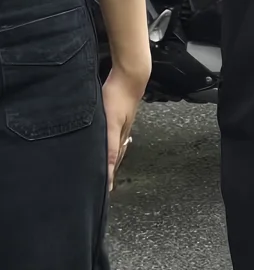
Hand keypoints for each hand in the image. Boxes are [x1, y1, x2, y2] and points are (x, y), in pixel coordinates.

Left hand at [103, 61, 147, 191]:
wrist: (131, 76)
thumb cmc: (119, 98)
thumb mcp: (111, 125)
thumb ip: (110, 147)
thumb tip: (109, 170)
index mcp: (120, 139)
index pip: (114, 164)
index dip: (109, 177)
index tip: (106, 192)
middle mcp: (122, 134)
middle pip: (116, 156)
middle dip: (110, 170)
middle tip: (105, 182)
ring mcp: (121, 124)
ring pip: (115, 145)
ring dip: (110, 156)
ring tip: (106, 166)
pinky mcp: (118, 115)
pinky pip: (113, 135)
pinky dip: (110, 143)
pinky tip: (106, 139)